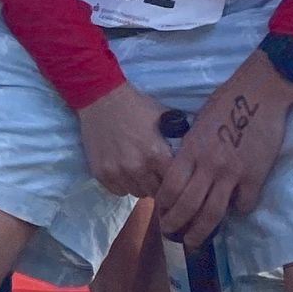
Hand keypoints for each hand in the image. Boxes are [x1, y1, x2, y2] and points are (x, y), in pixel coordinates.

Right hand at [77, 81, 175, 199]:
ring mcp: (117, 172)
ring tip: (140, 171)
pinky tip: (124, 171)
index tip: (175, 178)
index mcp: (157, 154)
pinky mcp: (101, 174)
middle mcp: (138, 167)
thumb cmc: (137, 107)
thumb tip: (191, 158)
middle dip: (159, 184)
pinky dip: (123, 184)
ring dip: (141, 185)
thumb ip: (178, 142)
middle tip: (156, 173)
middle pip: (156, 192)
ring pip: (137, 193)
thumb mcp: (165, 120)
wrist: (102, 98)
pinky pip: (119, 191)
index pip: (175, 184)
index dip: (176, 181)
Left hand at [151, 50, 292, 248]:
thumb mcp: (197, 124)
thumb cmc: (225, 101)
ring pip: (213, 214)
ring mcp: (232, 174)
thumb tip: (185, 171)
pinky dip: (238, 211)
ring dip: (201, 232)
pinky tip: (234, 210)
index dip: (164, 206)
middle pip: (188, 206)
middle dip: (176, 225)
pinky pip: (244, 204)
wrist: (260, 92)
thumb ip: (190, 150)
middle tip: (172, 236)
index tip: (161, 214)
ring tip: (194, 242)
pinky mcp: (255, 177)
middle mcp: (208, 165)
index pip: (170, 187)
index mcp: (191, 150)